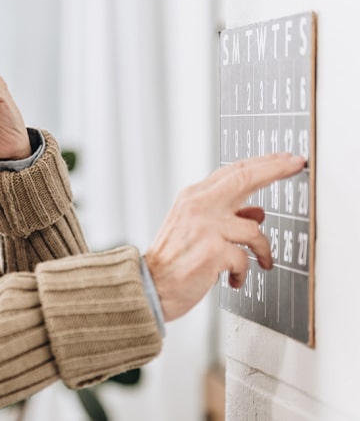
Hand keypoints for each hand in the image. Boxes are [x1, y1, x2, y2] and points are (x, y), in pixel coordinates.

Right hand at [145, 153, 305, 320]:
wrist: (150, 286)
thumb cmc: (172, 260)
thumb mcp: (195, 229)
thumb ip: (225, 216)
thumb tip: (256, 213)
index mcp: (192, 197)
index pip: (232, 172)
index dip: (263, 163)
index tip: (285, 159)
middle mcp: (198, 206)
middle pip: (244, 178)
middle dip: (275, 169)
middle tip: (295, 164)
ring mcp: (206, 228)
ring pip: (254, 229)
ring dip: (262, 249)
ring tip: (262, 261)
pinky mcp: (213, 252)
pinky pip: (245, 259)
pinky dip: (243, 271)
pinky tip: (234, 278)